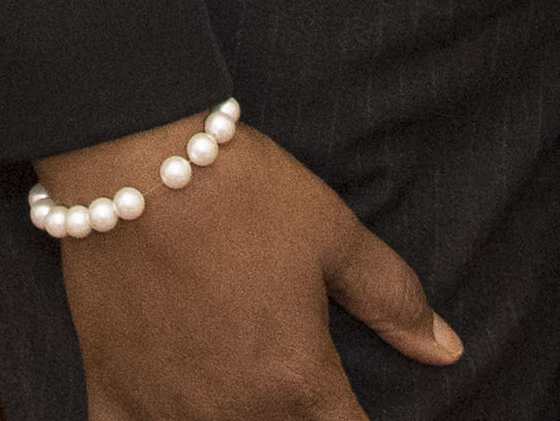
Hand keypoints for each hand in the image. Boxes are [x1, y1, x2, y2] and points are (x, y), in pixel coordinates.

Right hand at [51, 112, 458, 420]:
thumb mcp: (334, 236)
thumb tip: (447, 350)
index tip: (349, 407)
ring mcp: (168, 411)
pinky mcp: (111, 395)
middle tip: (290, 380)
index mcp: (298, 383)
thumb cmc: (242, 193)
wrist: (133, 163)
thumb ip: (393, 299)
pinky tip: (169, 408)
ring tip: (241, 387)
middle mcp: (236, 414)